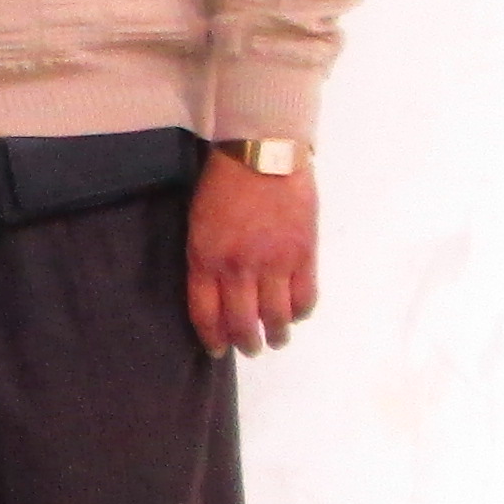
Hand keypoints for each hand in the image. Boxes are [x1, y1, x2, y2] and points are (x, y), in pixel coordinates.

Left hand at [185, 153, 319, 356]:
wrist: (262, 153)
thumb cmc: (223, 184)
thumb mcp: (198, 224)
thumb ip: (206, 261)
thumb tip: (216, 294)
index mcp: (206, 259)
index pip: (206, 314)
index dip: (213, 338)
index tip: (217, 349)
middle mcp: (239, 268)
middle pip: (243, 324)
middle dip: (247, 344)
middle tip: (251, 349)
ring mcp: (274, 263)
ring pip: (277, 318)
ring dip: (277, 335)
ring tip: (277, 339)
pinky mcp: (304, 255)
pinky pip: (305, 297)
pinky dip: (301, 312)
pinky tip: (297, 314)